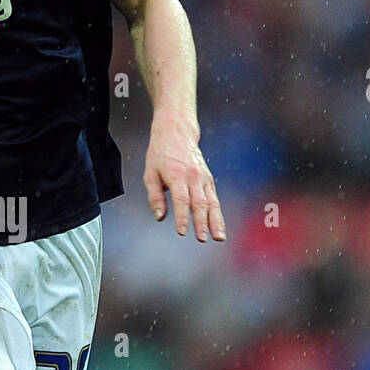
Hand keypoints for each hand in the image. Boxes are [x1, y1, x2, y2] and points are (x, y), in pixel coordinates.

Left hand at [143, 111, 225, 242]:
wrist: (177, 131)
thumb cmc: (161, 153)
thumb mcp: (150, 173)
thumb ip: (154, 197)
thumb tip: (160, 217)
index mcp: (177, 175)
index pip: (181, 200)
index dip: (182, 217)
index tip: (182, 231)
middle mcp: (193, 176)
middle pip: (199, 202)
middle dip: (201, 223)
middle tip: (202, 238)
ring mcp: (203, 177)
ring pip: (212, 202)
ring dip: (216, 221)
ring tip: (219, 238)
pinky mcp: (209, 179)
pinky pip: (215, 198)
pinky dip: (218, 214)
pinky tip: (219, 227)